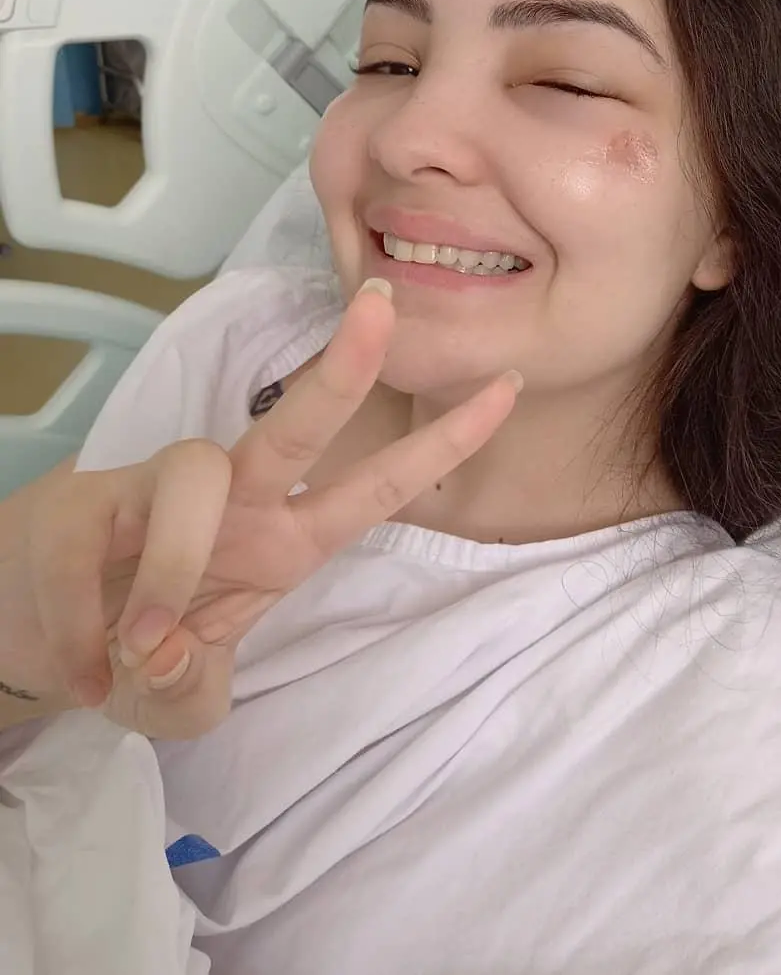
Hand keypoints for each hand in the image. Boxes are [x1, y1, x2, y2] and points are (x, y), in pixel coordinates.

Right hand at [11, 281, 519, 738]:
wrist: (26, 636)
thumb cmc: (128, 651)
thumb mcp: (178, 697)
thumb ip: (188, 689)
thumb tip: (164, 651)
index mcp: (280, 540)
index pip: (375, 486)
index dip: (442, 443)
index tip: (508, 386)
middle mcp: (231, 502)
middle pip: (297, 424)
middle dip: (346, 368)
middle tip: (383, 307)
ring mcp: (152, 494)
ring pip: (194, 475)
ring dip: (173, 570)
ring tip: (140, 647)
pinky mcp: (78, 506)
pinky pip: (91, 552)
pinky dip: (87, 628)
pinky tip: (84, 670)